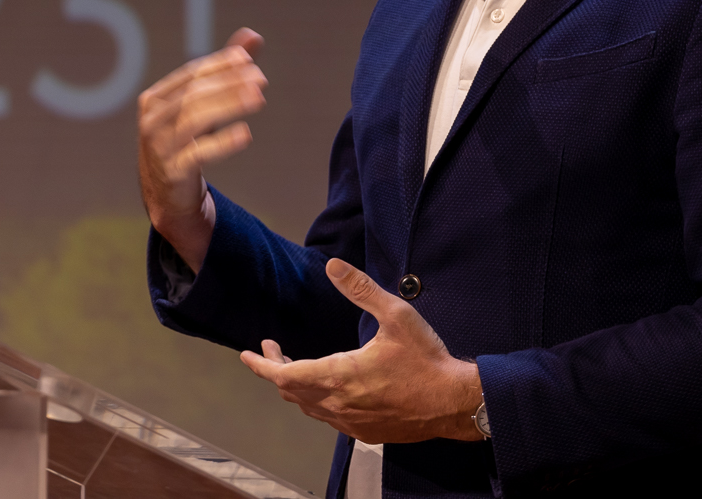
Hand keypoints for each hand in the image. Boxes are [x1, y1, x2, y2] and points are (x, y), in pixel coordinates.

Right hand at [137, 28, 266, 271]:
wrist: (167, 195)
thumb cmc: (186, 141)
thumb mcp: (201, 106)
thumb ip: (225, 71)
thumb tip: (253, 36)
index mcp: (156, 98)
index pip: (192, 74)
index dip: (220, 64)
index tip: (248, 59)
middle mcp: (153, 120)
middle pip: (194, 94)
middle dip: (229, 84)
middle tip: (261, 79)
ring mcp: (159, 146)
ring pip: (195, 119)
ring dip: (228, 106)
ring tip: (258, 99)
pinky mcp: (172, 171)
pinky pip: (198, 153)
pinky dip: (222, 142)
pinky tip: (245, 134)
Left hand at [239, 258, 483, 443]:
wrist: (454, 402)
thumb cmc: (427, 360)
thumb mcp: (396, 316)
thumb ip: (361, 290)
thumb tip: (333, 267)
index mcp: (341, 375)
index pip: (284, 375)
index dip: (261, 365)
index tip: (247, 354)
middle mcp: (340, 404)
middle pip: (291, 391)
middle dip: (275, 369)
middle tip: (271, 350)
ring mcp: (352, 422)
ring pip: (308, 407)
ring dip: (295, 386)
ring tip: (293, 366)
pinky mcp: (366, 432)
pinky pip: (329, 418)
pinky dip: (316, 401)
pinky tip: (326, 388)